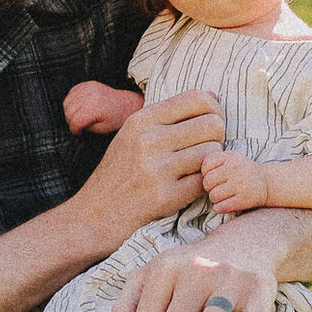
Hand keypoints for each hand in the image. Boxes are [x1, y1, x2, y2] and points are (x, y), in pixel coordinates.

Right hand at [64, 80, 144, 134]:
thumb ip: (86, 128)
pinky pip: (71, 93)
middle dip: (71, 121)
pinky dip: (71, 101)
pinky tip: (78, 106)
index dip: (74, 130)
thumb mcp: (102, 129)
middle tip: (78, 125)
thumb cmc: (116, 118)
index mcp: (95, 109)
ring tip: (77, 116)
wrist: (125, 104)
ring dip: (69, 111)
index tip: (78, 132)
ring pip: (67, 102)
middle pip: (68, 111)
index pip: (75, 122)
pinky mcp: (87, 84)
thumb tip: (75, 124)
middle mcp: (90, 97)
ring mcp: (88, 88)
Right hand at [68, 91, 223, 247]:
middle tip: (205, 148)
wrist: (95, 215)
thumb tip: (212, 96)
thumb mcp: (132, 135)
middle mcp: (149, 140)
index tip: (208, 122)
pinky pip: (205, 180)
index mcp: (141, 120)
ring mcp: (158, 169)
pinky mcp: (167, 196)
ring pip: (213, 152)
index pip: (197, 98)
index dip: (213, 109)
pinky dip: (202, 184)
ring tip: (195, 168)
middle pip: (212, 124)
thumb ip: (168, 116)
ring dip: (211, 162)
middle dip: (216, 137)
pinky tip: (188, 185)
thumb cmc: (118, 173)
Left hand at [200, 150, 267, 212]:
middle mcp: (236, 169)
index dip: (206, 173)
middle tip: (217, 188)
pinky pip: (221, 207)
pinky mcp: (244, 200)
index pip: (206, 165)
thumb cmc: (243, 171)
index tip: (214, 177)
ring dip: (215, 199)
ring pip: (213, 196)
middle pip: (207, 182)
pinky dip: (219, 208)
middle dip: (209, 187)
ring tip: (223, 196)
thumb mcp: (232, 158)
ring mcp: (240, 185)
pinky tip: (225, 204)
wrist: (267, 183)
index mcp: (231, 157)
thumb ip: (215, 160)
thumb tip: (195, 173)